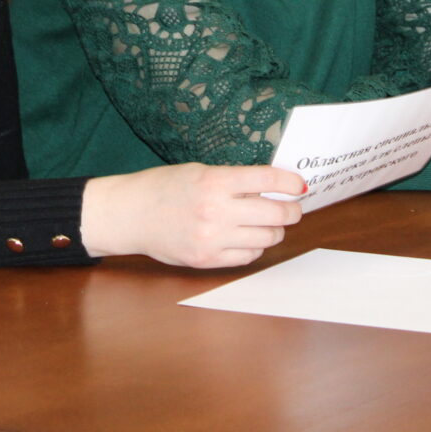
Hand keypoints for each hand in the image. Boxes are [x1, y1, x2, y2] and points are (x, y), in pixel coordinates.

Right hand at [81, 162, 304, 268]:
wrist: (130, 214)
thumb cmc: (163, 188)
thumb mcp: (200, 172)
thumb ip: (233, 181)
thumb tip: (270, 189)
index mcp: (215, 181)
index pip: (267, 179)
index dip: (290, 182)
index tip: (300, 185)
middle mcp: (216, 210)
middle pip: (274, 213)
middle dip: (291, 211)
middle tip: (294, 209)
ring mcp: (212, 238)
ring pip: (266, 238)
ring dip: (275, 231)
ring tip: (272, 225)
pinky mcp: (206, 259)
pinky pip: (247, 257)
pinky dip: (255, 248)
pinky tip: (250, 239)